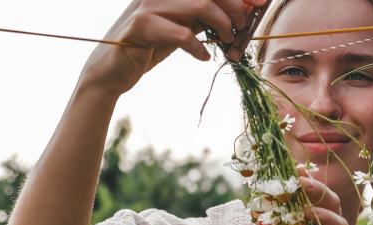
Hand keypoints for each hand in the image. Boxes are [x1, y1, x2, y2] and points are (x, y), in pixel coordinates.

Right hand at [77, 0, 267, 95]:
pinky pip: (181, 34)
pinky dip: (199, 47)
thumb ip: (205, 17)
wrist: (112, 70)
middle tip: (242, 29)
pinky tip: (204, 58)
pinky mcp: (140, 26)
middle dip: (234, 8)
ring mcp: (147, 5)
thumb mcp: (182, 27)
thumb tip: (242, 11)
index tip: (260, 3)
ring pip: (200, 6)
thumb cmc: (150, 46)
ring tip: (226, 42)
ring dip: (221, 26)